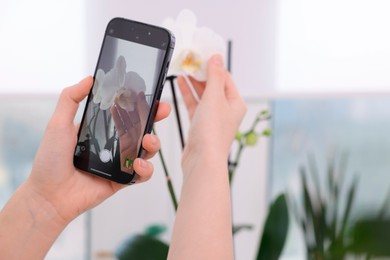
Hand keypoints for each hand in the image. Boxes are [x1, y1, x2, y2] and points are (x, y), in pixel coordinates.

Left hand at [27, 76, 169, 223]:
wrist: (49, 195)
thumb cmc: (50, 160)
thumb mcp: (58, 124)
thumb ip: (71, 99)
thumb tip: (89, 78)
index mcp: (101, 129)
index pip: (125, 113)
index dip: (140, 104)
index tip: (151, 95)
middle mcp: (113, 144)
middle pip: (141, 129)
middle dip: (155, 119)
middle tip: (162, 111)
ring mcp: (119, 162)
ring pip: (147, 150)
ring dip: (153, 143)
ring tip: (147, 140)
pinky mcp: (122, 180)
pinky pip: (142, 174)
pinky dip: (146, 169)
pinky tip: (138, 164)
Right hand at [177, 55, 246, 174]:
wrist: (202, 160)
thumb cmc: (212, 133)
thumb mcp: (214, 98)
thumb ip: (215, 76)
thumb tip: (217, 58)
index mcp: (235, 102)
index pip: (225, 77)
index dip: (214, 65)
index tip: (202, 54)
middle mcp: (226, 110)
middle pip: (214, 85)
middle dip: (202, 72)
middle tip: (190, 60)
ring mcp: (213, 117)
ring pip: (203, 94)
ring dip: (194, 82)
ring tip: (184, 68)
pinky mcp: (201, 124)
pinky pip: (195, 104)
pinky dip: (188, 93)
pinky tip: (181, 83)